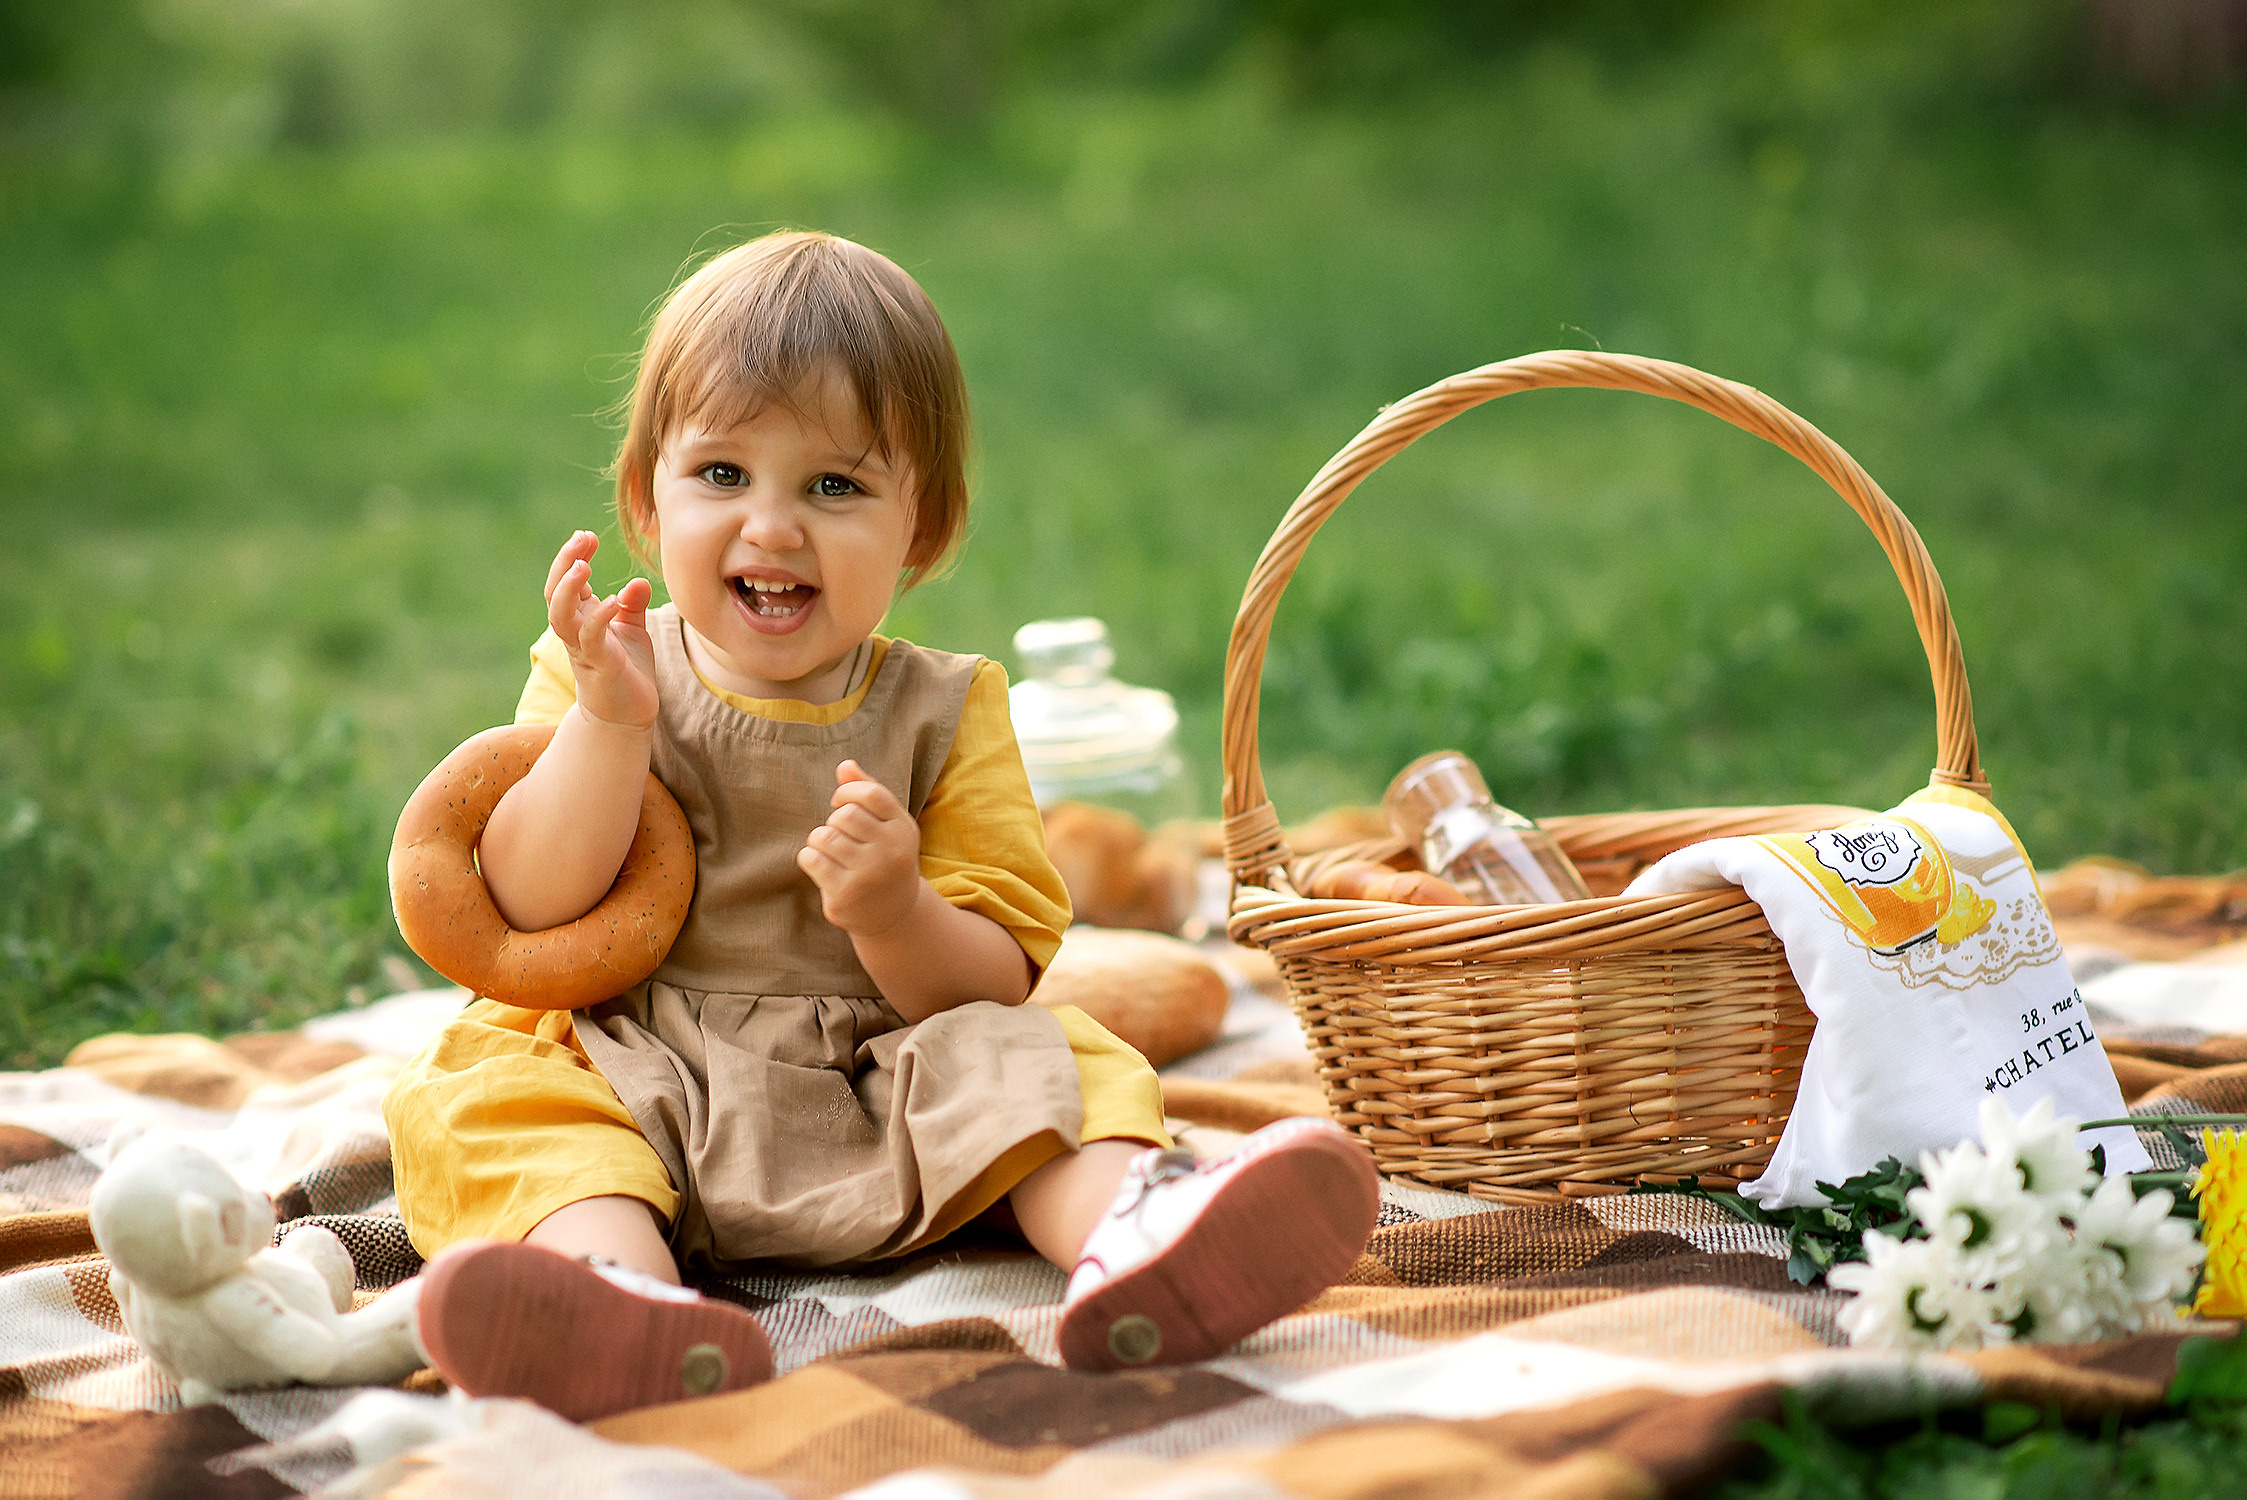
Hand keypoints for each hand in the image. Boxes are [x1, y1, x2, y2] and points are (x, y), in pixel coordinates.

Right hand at [545, 531, 655, 730]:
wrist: (627, 714)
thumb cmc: (626, 669)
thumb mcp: (632, 630)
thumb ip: (632, 605)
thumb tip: (638, 581)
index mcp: (580, 618)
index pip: (566, 581)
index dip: (572, 556)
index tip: (587, 535)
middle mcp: (575, 631)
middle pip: (555, 593)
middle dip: (563, 564)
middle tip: (581, 539)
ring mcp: (583, 649)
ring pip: (560, 617)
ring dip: (568, 590)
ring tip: (582, 566)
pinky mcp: (600, 665)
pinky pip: (591, 639)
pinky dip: (599, 618)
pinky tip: (612, 600)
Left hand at [797, 760, 922, 936]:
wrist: (893, 913)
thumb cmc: (885, 858)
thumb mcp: (887, 825)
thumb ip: (868, 791)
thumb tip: (845, 765)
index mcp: (903, 830)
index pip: (870, 794)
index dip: (847, 792)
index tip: (840, 802)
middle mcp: (891, 852)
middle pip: (845, 814)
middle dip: (834, 820)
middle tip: (840, 835)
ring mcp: (868, 875)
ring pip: (824, 835)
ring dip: (820, 840)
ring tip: (831, 851)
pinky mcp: (845, 894)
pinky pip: (811, 858)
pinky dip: (810, 858)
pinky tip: (822, 867)